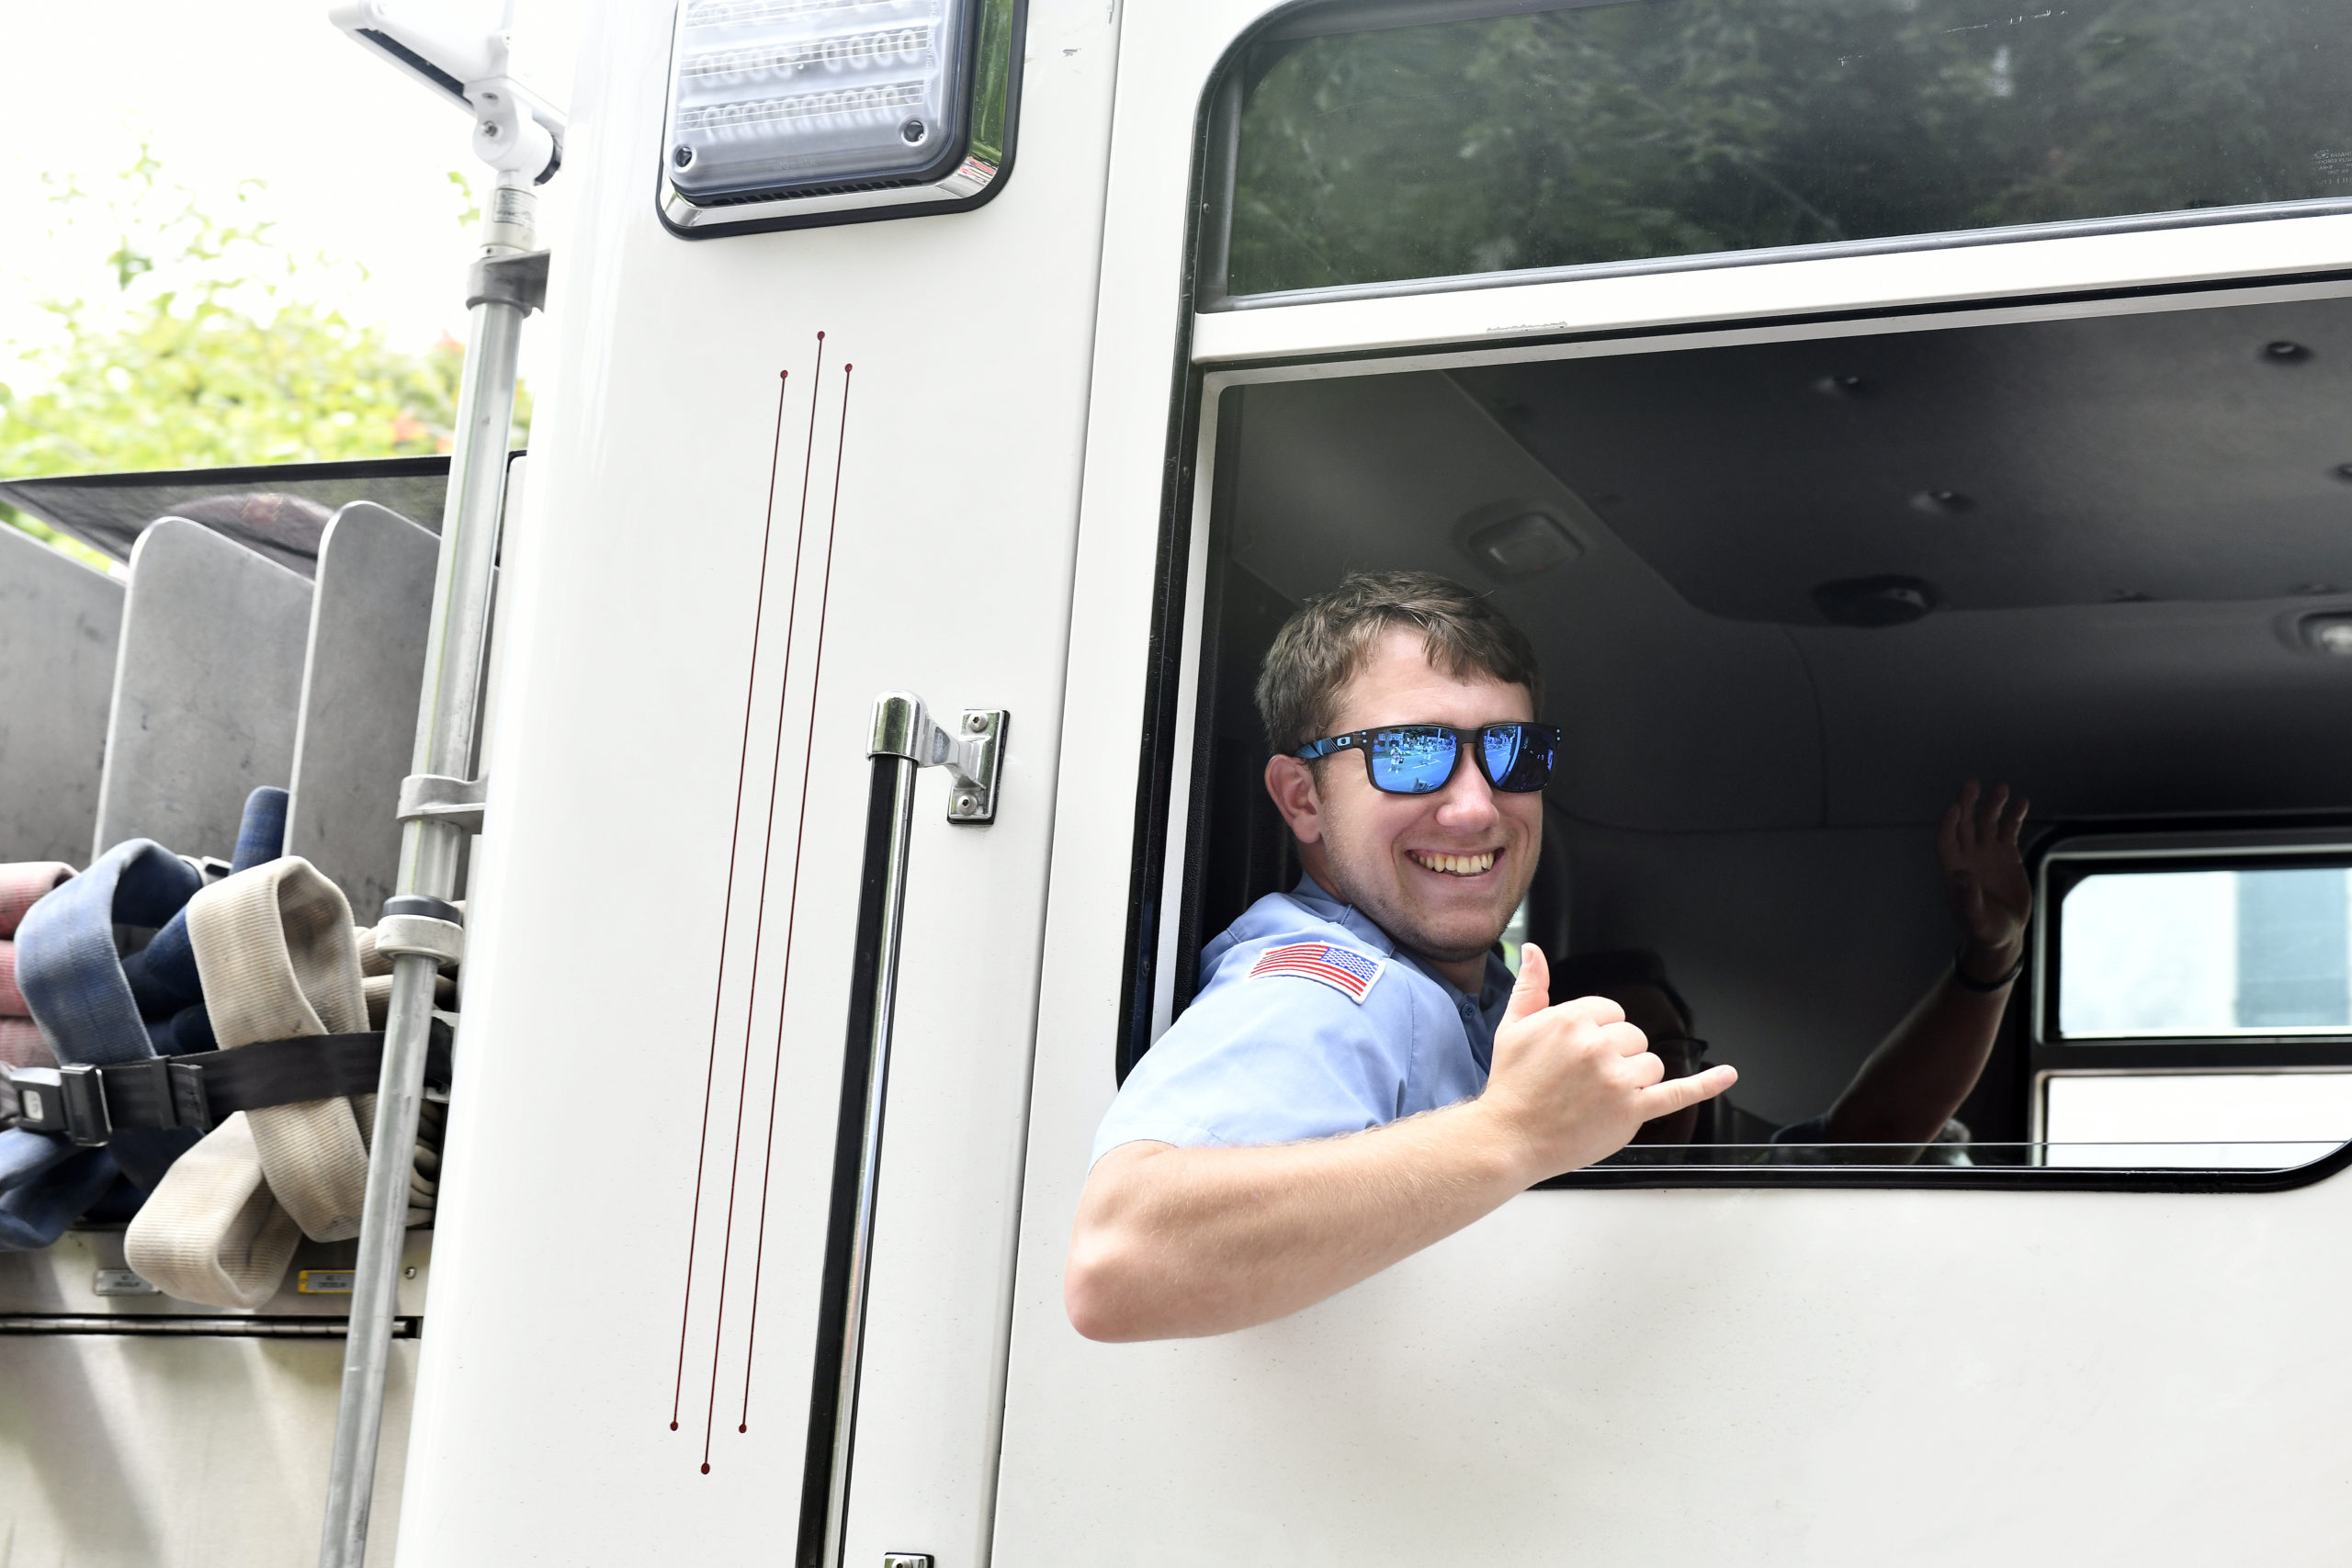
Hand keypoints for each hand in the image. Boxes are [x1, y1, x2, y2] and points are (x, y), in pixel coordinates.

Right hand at [1476, 943, 1735, 1181]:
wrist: (1510, 1137)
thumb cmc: (1512, 1086)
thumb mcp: (1513, 1027)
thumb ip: (1531, 987)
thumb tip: (1534, 952)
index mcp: (1573, 1019)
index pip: (1611, 1012)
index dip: (1598, 1033)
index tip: (1580, 1053)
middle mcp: (1598, 1045)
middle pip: (1633, 1036)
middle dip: (1615, 1054)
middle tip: (1585, 1078)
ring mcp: (1618, 1078)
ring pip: (1650, 1063)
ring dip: (1632, 1077)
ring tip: (1599, 1096)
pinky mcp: (1633, 1110)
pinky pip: (1678, 1092)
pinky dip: (1706, 1084)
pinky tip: (1727, 1075)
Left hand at [1939, 780, 2030, 975]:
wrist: (2004, 934)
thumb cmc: (1985, 929)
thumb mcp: (1976, 919)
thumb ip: (1969, 899)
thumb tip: (1962, 876)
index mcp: (1954, 868)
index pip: (1946, 839)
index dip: (1948, 824)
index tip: (1955, 808)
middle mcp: (1968, 856)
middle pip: (1964, 824)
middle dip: (1967, 803)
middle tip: (1972, 783)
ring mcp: (1987, 853)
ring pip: (1987, 823)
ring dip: (1992, 806)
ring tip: (2002, 789)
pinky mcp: (2007, 855)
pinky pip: (2009, 830)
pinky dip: (2014, 817)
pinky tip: (2021, 803)